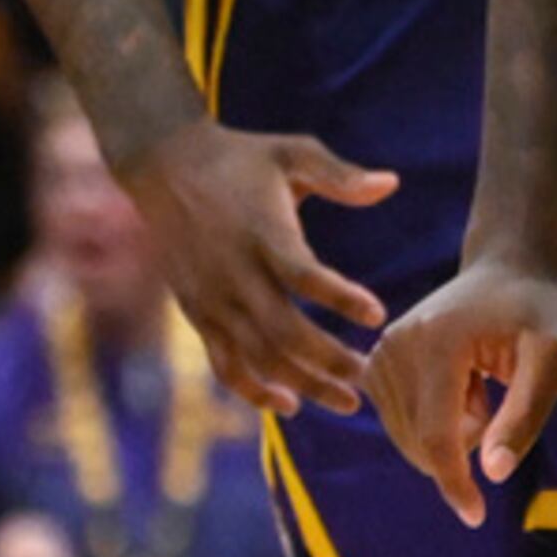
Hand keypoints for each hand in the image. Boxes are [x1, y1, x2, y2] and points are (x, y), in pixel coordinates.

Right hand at [123, 117, 396, 416]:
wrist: (163, 166)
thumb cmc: (241, 158)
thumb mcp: (291, 152)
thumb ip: (340, 174)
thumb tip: (392, 184)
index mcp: (261, 231)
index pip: (302, 274)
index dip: (340, 297)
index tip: (378, 315)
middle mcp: (234, 272)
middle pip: (283, 330)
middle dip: (328, 360)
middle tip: (368, 377)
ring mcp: (213, 298)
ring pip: (259, 356)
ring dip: (303, 384)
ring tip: (347, 401)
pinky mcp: (198, 314)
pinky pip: (225, 364)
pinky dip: (254, 390)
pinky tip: (289, 404)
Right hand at [356, 255, 556, 528]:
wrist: (512, 270)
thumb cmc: (540, 314)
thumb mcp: (554, 359)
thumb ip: (525, 415)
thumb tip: (493, 473)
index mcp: (439, 342)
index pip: (436, 436)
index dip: (454, 482)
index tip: (476, 517)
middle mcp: (397, 345)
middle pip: (419, 442)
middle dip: (464, 443)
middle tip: (497, 399)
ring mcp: (381, 352)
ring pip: (409, 438)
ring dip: (452, 431)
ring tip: (480, 386)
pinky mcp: (377, 362)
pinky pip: (401, 423)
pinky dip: (434, 420)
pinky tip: (461, 385)